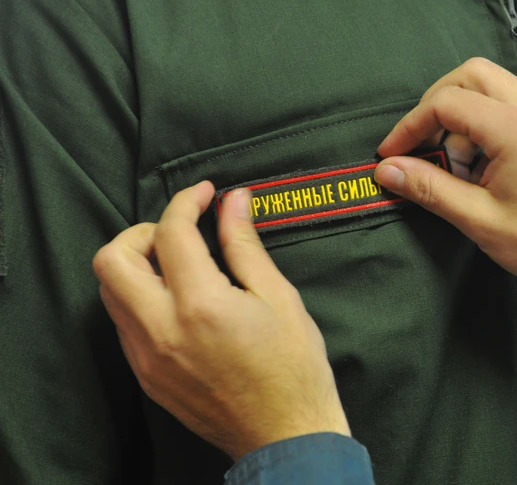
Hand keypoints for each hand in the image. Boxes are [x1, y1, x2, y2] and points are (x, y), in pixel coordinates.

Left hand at [92, 182, 349, 459]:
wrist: (284, 434)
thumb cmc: (293, 367)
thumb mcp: (279, 297)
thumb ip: (245, 245)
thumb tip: (233, 201)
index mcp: (201, 305)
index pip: (170, 233)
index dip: (186, 202)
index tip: (205, 195)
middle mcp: (162, 330)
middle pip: (112, 259)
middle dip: (142, 232)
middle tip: (179, 233)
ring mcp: (148, 357)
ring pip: (110, 292)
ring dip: (136, 265)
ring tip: (178, 265)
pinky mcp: (147, 377)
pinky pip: (124, 324)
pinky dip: (140, 298)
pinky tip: (178, 301)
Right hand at [374, 58, 516, 312]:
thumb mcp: (480, 219)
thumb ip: (430, 188)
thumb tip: (389, 170)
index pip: (446, 102)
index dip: (410, 126)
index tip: (393, 153)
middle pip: (470, 76)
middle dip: (435, 106)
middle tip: (420, 145)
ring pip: (491, 87)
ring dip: (462, 118)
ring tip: (457, 168)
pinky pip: (511, 106)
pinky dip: (485, 125)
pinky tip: (482, 167)